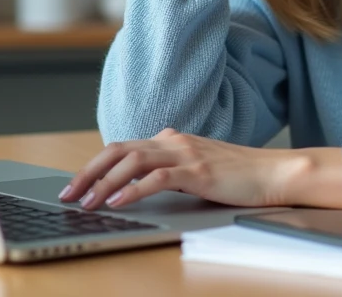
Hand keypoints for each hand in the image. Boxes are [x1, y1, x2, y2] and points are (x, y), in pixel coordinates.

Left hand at [59, 129, 301, 210]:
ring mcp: (186, 154)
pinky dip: (134, 190)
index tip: (75, 184)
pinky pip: (158, 178)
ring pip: (132, 162)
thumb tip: (143, 180)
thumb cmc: (239, 174)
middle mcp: (174, 141)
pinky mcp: (198, 170)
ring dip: (104, 183)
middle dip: (88, 172)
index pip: (122, 148)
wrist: (275, 172)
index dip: (94, 165)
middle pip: (118, 151)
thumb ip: (172, 167)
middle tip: (67, 194)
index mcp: (171, 139)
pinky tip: (120, 203)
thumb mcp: (198, 165)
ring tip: (87, 202)